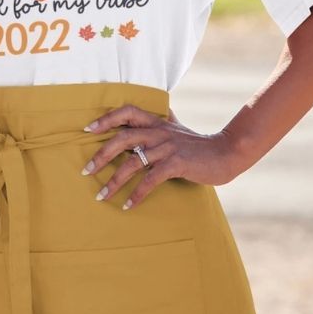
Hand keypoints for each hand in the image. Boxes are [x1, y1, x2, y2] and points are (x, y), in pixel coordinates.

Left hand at [81, 103, 241, 209]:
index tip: (88, 129)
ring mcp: (167, 147)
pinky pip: (151, 179)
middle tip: (86, 170)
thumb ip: (166, 119)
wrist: (226, 152)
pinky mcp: (176, 164)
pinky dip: (137, 193)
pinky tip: (128, 205)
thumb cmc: (198, 143)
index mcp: (156, 122)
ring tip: (102, 195)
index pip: (127, 111)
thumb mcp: (178, 128)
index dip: (106, 118)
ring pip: (133, 162)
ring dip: (114, 180)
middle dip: (101, 155)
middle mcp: (158, 132)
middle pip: (122, 138)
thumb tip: (162, 108)